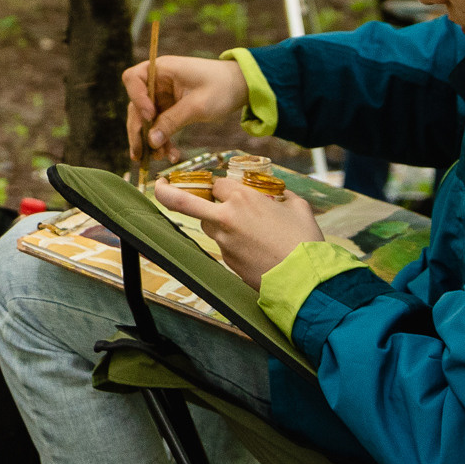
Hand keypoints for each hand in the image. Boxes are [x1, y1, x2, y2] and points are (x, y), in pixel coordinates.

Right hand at [122, 54, 246, 164]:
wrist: (242, 87)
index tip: (150, 116)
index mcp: (161, 69)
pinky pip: (160, 125)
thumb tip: (151, 142)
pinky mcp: (170, 108)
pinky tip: (170, 155)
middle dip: (139, 130)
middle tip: (140, 153)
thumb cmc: (221, 87)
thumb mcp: (197, 105)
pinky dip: (163, 140)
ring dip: (150, 139)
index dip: (136, 98)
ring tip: (156, 158)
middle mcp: (157, 81)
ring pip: (147, 119)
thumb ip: (172, 122)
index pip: (133, 79)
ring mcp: (162, 96)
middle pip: (136, 105)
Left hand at [151, 178, 323, 288]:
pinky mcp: (227, 262)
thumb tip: (280, 195)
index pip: (217, 183)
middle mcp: (226, 218)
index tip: (225, 187)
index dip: (222, 185)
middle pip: (185, 202)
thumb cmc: (305, 241)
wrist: (305, 280)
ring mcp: (223, 242)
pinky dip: (233, 242)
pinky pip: (224, 245)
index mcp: (242, 199)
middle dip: (166, 192)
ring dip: (216, 221)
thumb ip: (283, 196)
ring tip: (246, 228)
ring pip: (207, 225)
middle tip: (159, 186)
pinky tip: (256, 249)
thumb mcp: (298, 208)